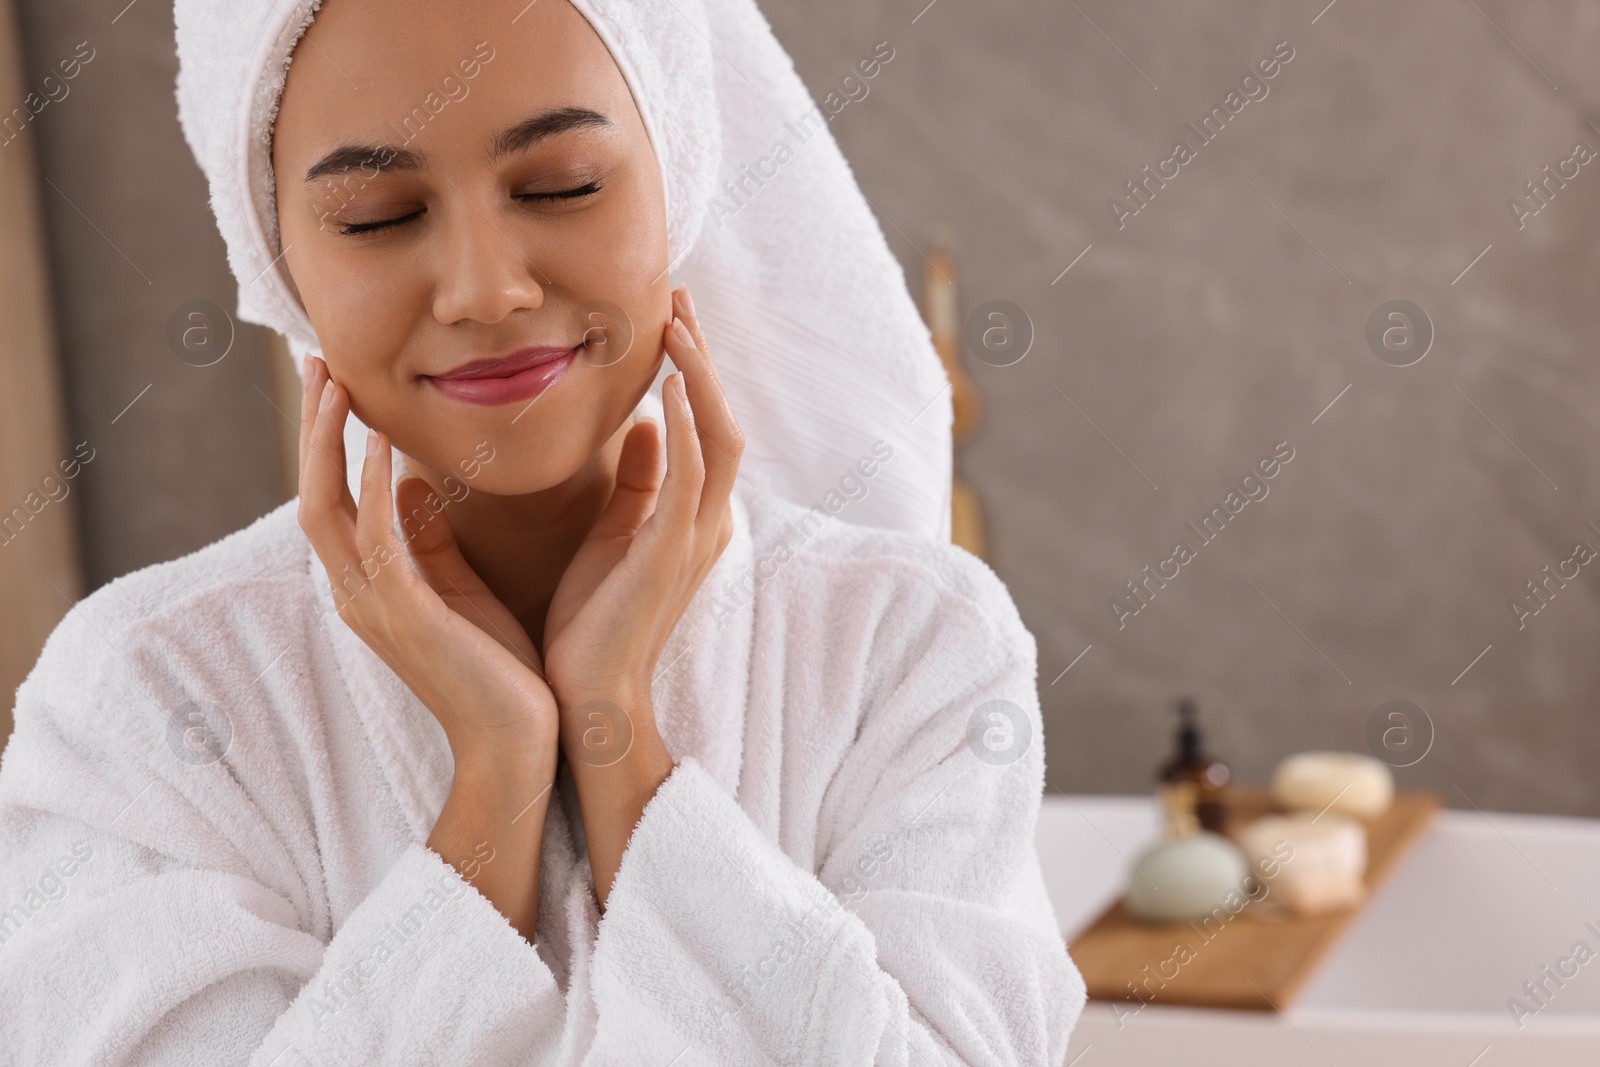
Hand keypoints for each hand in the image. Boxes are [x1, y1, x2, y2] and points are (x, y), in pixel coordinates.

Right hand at [296, 355, 559, 761]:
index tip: (334, 383)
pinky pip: (374, 540)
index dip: (326, 441)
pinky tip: (383, 444)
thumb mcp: (460, 593)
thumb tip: (416, 487)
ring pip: (325, 508)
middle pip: (311, 493)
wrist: (518, 744)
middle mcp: (357, 593)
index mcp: (372, 586)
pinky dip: (371, 488)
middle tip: (315, 363)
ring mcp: (372, 606)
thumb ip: (431, 543)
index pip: (333, 499)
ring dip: (326, 443)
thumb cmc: (498, 672)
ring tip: (334, 384)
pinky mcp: (404, 616)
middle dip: (311, 428)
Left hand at [542, 285, 744, 732]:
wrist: (588, 695)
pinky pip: (690, 475)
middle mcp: (706, 522)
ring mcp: (697, 537)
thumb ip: (634, 483)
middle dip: (703, 358)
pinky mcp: (673, 551)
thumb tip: (641, 426)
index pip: (705, 428)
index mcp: (691, 518)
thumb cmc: (590, 623)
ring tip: (677, 323)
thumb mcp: (613, 536)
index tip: (670, 319)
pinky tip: (667, 385)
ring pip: (719, 438)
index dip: (694, 372)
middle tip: (678, 297)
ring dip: (700, 377)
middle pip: (722, 420)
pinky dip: (685, 425)